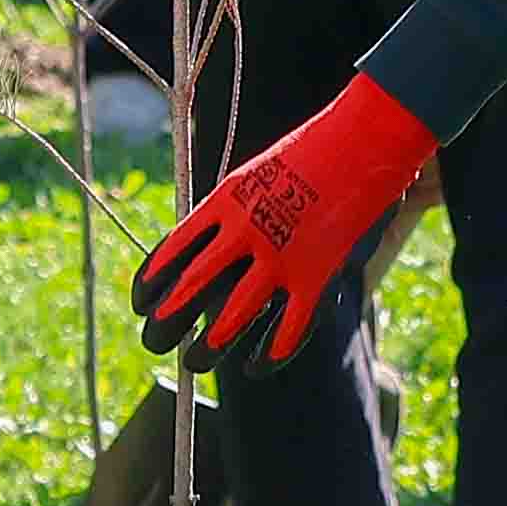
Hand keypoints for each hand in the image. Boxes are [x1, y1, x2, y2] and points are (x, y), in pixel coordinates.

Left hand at [131, 71, 439, 365]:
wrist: (366, 139)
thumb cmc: (311, 152)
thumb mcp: (254, 174)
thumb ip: (228, 214)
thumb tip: (198, 251)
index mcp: (225, 201)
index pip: (172, 250)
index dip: (150, 283)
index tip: (141, 303)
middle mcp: (246, 229)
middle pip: (191, 287)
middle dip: (166, 322)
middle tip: (153, 341)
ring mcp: (281, 254)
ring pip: (233, 315)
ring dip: (210, 346)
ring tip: (195, 362)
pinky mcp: (316, 273)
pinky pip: (290, 326)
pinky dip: (272, 352)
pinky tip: (255, 367)